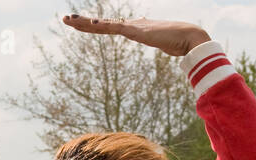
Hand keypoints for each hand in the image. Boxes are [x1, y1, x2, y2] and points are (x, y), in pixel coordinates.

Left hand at [61, 12, 209, 56]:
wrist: (190, 38)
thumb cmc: (179, 43)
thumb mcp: (162, 44)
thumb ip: (158, 42)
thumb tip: (163, 44)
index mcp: (134, 28)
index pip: (109, 26)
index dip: (94, 25)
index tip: (80, 24)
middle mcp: (131, 25)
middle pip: (102, 24)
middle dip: (83, 22)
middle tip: (65, 19)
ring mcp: (133, 26)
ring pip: (104, 25)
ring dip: (85, 23)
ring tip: (69, 20)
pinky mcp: (137, 31)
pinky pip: (116, 28)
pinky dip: (103, 25)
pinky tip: (91, 23)